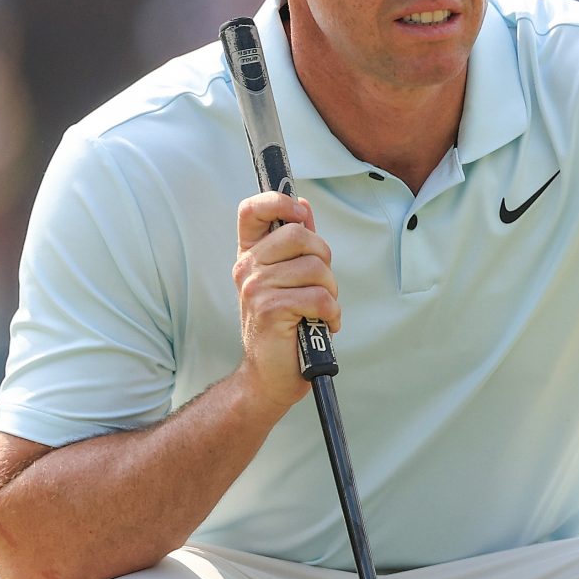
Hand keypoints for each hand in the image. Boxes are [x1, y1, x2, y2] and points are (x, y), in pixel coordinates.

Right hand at [231, 191, 338, 410]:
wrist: (270, 376)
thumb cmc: (286, 327)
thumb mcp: (290, 280)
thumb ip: (296, 244)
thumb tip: (303, 204)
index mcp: (250, 255)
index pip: (252, 209)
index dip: (278, 201)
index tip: (300, 214)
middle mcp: (247, 267)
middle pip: (301, 234)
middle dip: (324, 259)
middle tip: (320, 286)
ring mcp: (255, 287)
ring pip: (316, 267)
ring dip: (331, 292)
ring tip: (320, 311)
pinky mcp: (269, 309)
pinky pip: (319, 297)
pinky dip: (332, 313)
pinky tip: (324, 325)